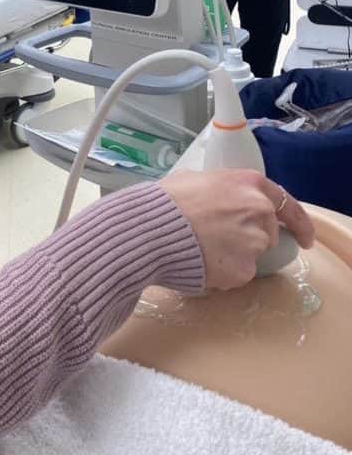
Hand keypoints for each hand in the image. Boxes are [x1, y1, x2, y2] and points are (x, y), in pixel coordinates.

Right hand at [162, 169, 314, 290]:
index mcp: (250, 184)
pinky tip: (199, 261)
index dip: (298, 224)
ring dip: (233, 256)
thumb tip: (221, 199)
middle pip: (267, 234)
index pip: (287, 206)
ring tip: (200, 248)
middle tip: (217, 238)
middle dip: (249, 239)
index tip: (304, 238)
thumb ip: (221, 190)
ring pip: (250, 256)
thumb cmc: (166, 201)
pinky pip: (236, 274)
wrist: (149, 230)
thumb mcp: (197, 180)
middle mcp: (259, 212)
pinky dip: (222, 272)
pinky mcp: (243, 270)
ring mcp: (254, 243)